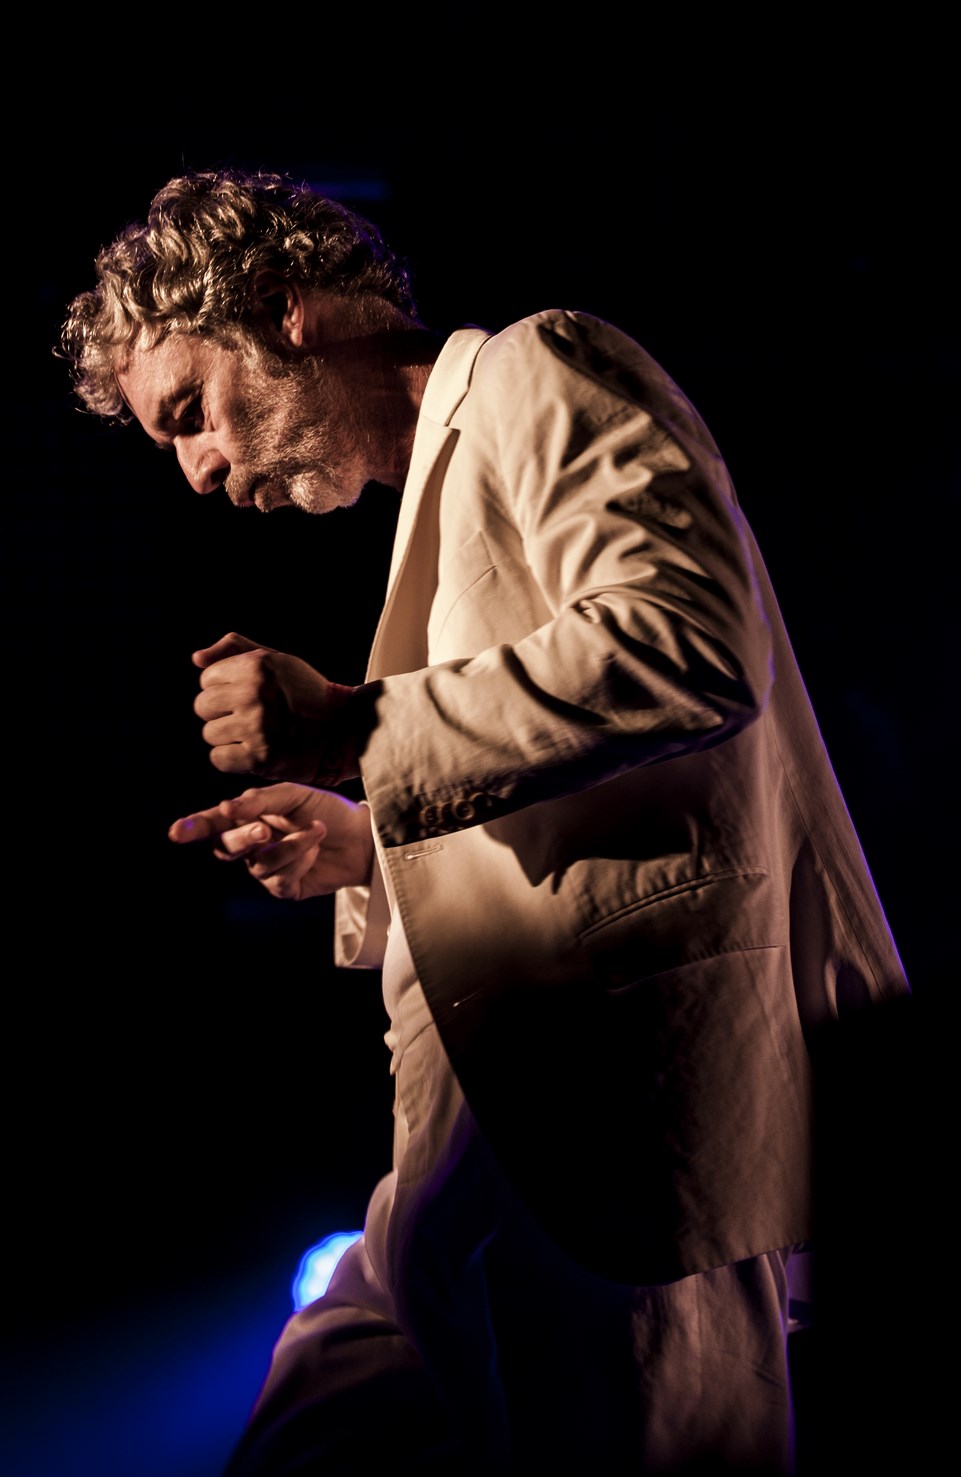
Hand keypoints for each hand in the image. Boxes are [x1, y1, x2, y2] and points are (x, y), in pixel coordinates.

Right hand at [168, 783, 374, 900]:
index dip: (193, 827)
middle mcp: (252, 844)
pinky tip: (316, 849)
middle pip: (226, 847)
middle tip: (264, 830)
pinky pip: (279, 880)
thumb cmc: (326, 809)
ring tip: (317, 829)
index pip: (214, 823)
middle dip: (243, 838)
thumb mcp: (293, 795)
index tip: (177, 833)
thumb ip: (259, 799)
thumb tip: (227, 807)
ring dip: (290, 846)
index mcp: (248, 816)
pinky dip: (301, 861)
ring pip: (259, 864)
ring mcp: (267, 868)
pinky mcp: (285, 888)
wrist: (361, 835)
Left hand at [191, 632, 361, 784]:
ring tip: (255, 734)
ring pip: (209, 734)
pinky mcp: (260, 758)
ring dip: (227, 737)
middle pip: (203, 706)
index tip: (247, 696)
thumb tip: (196, 659)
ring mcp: (257, 727)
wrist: (343, 730)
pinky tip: (252, 752)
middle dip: (221, 713)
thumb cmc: (306, 693)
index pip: (207, 678)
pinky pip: (218, 759)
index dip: (224, 689)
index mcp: (257, 666)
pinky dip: (232, 760)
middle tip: (249, 717)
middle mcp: (255, 694)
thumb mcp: (278, 660)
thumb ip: (236, 650)